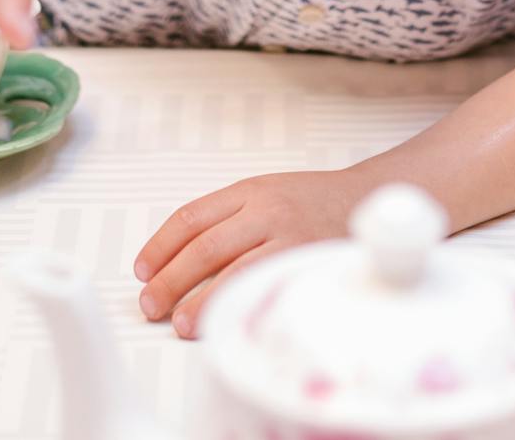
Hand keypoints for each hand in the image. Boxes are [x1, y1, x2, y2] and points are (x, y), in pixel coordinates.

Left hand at [135, 169, 370, 337]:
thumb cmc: (312, 203)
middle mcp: (267, 210)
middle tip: (150, 304)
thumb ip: (229, 219)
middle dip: (170, 280)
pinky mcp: (309, 262)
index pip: (190, 218)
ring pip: (233, 271)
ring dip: (201, 301)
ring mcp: (290, 237)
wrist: (371, 197)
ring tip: (180, 323)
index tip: (142, 271)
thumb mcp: (267, 194)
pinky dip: (240, 305)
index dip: (160, 247)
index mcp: (249, 190)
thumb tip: (176, 261)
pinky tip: (226, 321)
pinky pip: (267, 287)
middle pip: (204, 248)